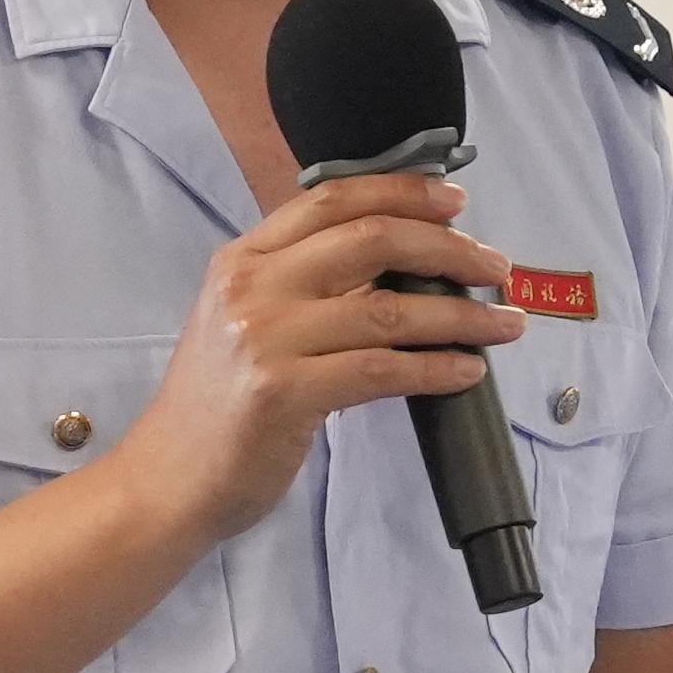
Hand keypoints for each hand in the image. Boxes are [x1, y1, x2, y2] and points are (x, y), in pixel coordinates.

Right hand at [107, 174, 523, 551]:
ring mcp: (264, 339)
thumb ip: (301, 284)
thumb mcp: (243, 321)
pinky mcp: (284, 393)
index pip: (332, 198)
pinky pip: (383, 371)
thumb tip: (400, 263)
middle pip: (371, 239)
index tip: (457, 202)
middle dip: (450, 248)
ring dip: (461, 315)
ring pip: (389, 309)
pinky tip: (468, 371)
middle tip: (497, 268)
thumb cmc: (216, 407)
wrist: (167, 480)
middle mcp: (250, 287)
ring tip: (505, 324)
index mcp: (242, 259)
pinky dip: (436, 368)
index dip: (403, 192)